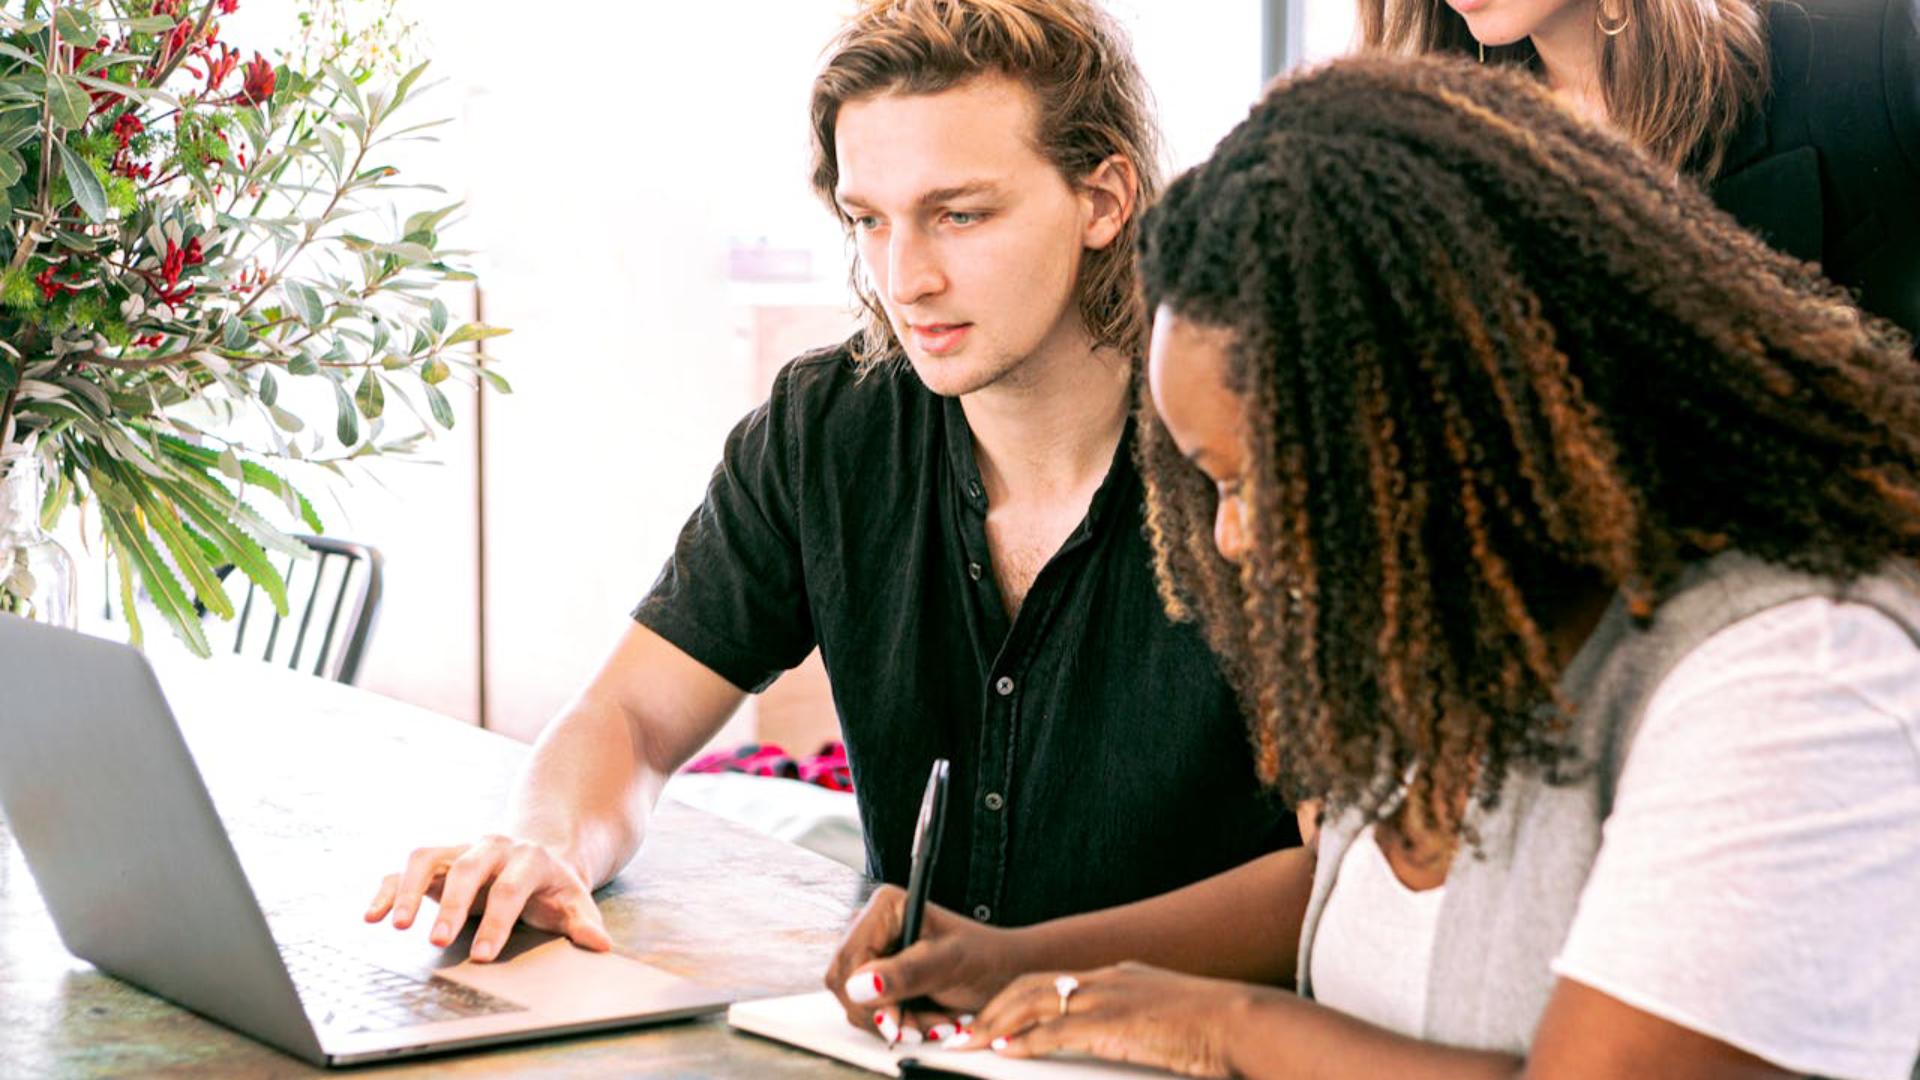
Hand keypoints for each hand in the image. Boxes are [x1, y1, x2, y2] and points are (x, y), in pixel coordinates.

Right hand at [364, 835, 612, 961]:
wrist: (538, 855)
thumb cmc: (554, 887)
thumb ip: (585, 924)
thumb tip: (601, 945)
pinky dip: (387, 889)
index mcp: (529, 858)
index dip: (496, 921)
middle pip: (468, 870)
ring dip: (410, 890)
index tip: (482, 955)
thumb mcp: (575, 902)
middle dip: (452, 906)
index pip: (510, 889)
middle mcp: (492, 848)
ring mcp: (461, 851)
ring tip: (396, 926)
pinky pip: (406, 869)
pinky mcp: (438, 861)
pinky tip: (372, 915)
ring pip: (428, 859)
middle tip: (437, 942)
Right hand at [825, 884, 1025, 1044]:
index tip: (894, 1019)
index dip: (865, 994)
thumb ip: (906, 973)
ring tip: (934, 1020)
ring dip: (895, 1022)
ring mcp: (872, 954)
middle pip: (844, 983)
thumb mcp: (949, 963)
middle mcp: (871, 926)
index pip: (848, 958)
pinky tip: (925, 1019)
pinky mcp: (877, 978)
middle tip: (923, 1025)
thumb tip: (860, 986)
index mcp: (885, 907)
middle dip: (884, 1012)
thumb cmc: (984, 957)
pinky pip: (869, 1011)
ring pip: (855, 1003)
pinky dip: (897, 1024)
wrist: (1003, 972)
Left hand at [966, 962, 1247, 1078]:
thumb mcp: (1164, 1022)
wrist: (1243, 1022)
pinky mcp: (1114, 1023)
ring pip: (1034, 1002)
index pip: (1053, 982)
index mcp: (1120, 978)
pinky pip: (1057, 1030)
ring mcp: (1110, 998)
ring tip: (970, 1042)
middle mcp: (1108, 980)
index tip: (992, 1018)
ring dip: (997, 1023)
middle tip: (965, 1030)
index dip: (1017, 999)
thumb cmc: (1216, 1029)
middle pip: (1032, 985)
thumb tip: (1117, 1043)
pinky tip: (1005, 1051)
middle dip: (994, 1008)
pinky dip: (1026, 1040)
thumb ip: (1133, 1029)